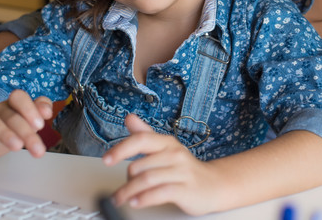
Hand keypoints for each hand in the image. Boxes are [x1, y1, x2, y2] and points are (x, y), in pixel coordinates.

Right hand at [0, 90, 52, 159]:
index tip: (41, 124)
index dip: (30, 109)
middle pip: (11, 117)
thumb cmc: (14, 123)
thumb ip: (41, 108)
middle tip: (37, 148)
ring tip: (17, 147)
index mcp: (13, 103)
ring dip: (5, 135)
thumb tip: (47, 111)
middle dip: (26, 132)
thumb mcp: (30, 115)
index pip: (19, 98)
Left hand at [103, 114, 224, 215]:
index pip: (141, 140)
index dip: (121, 149)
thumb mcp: (165, 148)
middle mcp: (174, 154)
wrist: (215, 185)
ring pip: (146, 180)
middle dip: (126, 180)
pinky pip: (159, 193)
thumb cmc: (186, 168)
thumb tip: (129, 118)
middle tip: (122, 188)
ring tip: (122, 198)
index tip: (106, 159)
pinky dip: (143, 199)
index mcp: (167, 143)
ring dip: (129, 192)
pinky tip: (136, 202)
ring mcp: (181, 172)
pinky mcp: (186, 190)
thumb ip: (145, 134)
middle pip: (139, 165)